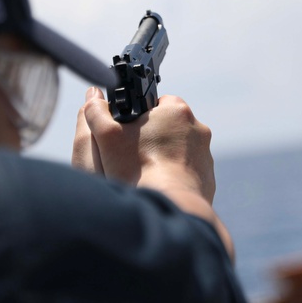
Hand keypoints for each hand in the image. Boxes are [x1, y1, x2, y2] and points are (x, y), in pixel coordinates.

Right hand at [72, 86, 231, 258]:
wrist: (171, 206)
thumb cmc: (138, 170)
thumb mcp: (107, 136)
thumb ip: (96, 112)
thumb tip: (94, 96)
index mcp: (177, 110)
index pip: (155, 103)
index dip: (138, 117)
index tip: (128, 131)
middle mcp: (198, 129)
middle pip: (168, 127)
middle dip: (152, 137)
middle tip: (133, 154)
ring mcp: (205, 154)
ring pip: (178, 150)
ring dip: (164, 158)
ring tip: (145, 174)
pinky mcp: (207, 178)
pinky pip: (187, 172)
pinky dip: (174, 178)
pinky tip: (159, 187)